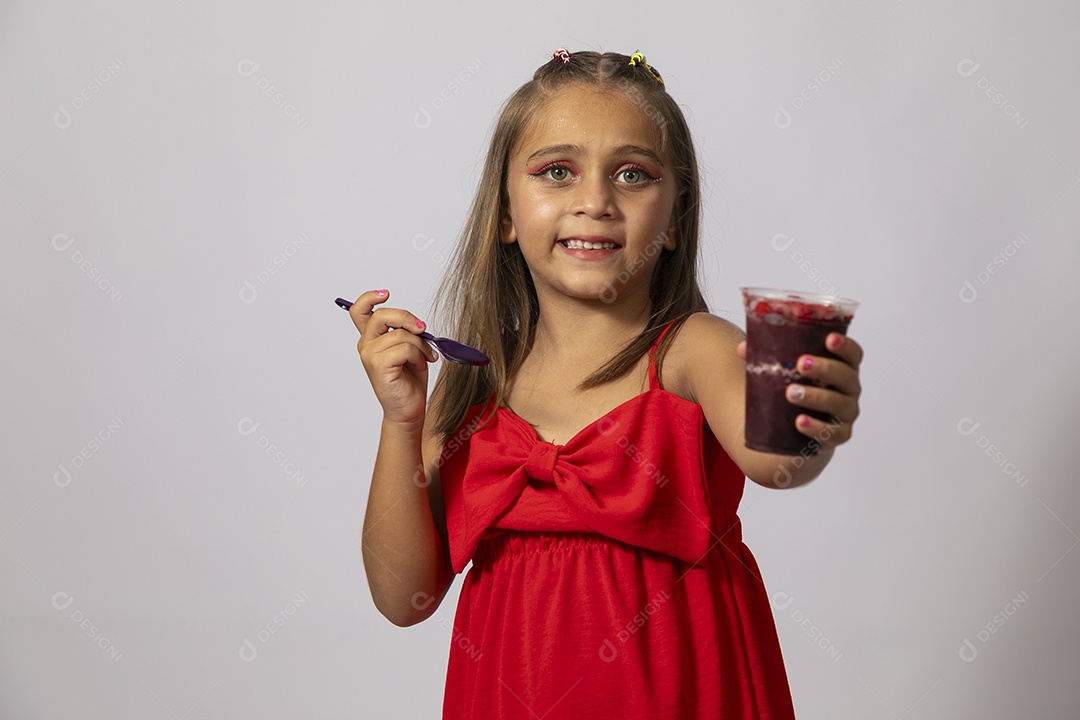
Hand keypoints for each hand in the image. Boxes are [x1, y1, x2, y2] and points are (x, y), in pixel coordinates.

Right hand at [350, 289, 437, 428]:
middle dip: (406, 317)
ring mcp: (370, 355)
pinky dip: (418, 356)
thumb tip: (416, 322)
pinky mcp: (378, 366)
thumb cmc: (409, 380)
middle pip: (381, 315)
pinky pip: (404, 348)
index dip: (370, 298)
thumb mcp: (409, 349)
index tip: (386, 294)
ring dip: (421, 345)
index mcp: (372, 339)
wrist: (408, 410)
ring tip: (425, 358)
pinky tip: (420, 366)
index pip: (360, 311)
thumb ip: (406, 332)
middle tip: (422, 328)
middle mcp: (366, 345)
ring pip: (400, 334)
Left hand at [737, 332, 863, 448]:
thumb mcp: (784, 371)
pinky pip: (833, 433)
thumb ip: (767, 357)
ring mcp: (846, 413)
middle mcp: (849, 389)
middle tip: (801, 364)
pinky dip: (816, 427)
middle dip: (825, 369)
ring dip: (816, 397)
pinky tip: (798, 422)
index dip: (844, 345)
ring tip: (790, 393)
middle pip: (845, 376)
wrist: (796, 426)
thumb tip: (743, 348)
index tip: (828, 339)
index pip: (853, 354)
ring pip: (839, 404)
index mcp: (842, 367)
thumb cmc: (794, 387)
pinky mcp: (839, 435)